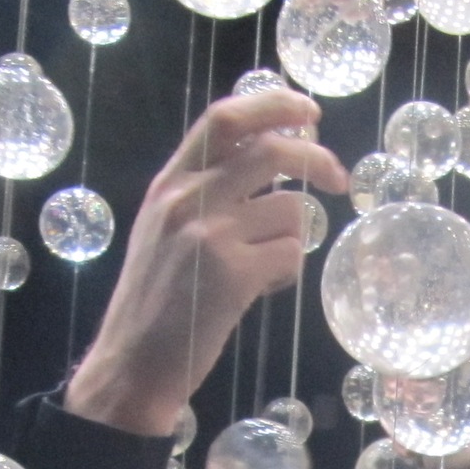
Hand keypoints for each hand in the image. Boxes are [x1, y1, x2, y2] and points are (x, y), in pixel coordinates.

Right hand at [63, 90, 349, 438]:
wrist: (132, 363)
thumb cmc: (155, 300)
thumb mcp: (164, 228)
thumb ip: (202, 192)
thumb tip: (265, 160)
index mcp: (169, 183)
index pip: (224, 118)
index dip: (273, 105)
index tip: (307, 112)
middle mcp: (187, 199)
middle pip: (270, 150)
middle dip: (315, 155)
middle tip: (337, 176)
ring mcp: (210, 235)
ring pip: (291, 209)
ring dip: (295, 236)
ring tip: (269, 265)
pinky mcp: (232, 275)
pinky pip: (291, 254)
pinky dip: (288, 271)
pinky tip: (264, 288)